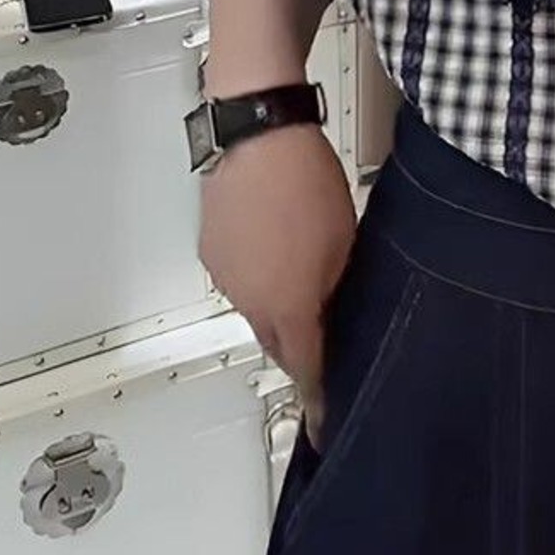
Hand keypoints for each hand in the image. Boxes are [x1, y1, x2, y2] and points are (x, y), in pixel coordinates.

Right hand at [198, 123, 357, 456]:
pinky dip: (258, 272)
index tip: (325, 420)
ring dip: (278, 302)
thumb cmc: (305, 179)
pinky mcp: (212, 249)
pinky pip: (239, 277)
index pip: (306, 368)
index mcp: (286, 306)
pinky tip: (276, 243)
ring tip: (302, 267)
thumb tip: (334, 310)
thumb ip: (336, 287)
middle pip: (277, 342)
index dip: (319, 396)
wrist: (258, 133)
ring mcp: (226, 274)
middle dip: (300, 345)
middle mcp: (249, 299)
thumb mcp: (343, 240)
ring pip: (256, 307)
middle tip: (323, 336)